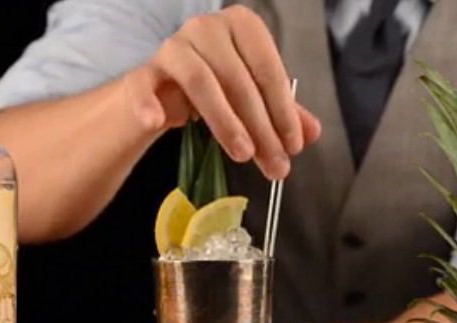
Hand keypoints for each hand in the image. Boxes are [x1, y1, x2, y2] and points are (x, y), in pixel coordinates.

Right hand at [124, 5, 321, 179]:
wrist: (161, 91)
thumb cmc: (213, 88)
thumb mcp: (251, 99)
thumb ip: (281, 112)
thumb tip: (312, 134)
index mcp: (240, 26)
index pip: (268, 68)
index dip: (283, 110)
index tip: (294, 146)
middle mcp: (206, 28)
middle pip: (238, 78)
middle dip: (260, 126)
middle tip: (273, 162)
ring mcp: (173, 47)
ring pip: (200, 81)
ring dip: (224, 121)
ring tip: (242, 154)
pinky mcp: (143, 72)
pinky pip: (144, 86)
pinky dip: (149, 103)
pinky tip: (157, 122)